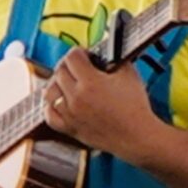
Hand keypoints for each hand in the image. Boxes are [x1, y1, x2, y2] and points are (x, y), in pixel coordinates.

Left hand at [42, 49, 160, 162]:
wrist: (137, 136)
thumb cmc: (135, 107)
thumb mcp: (130, 75)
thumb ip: (115, 60)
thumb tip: (105, 54)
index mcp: (90, 82)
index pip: (72, 57)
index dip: (79, 52)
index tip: (86, 55)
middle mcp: (76, 98)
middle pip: (59, 71)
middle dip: (69, 65)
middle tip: (79, 66)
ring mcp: (70, 114)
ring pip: (50, 92)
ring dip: (57, 83)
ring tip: (68, 82)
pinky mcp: (69, 128)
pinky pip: (49, 115)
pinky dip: (52, 105)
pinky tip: (61, 101)